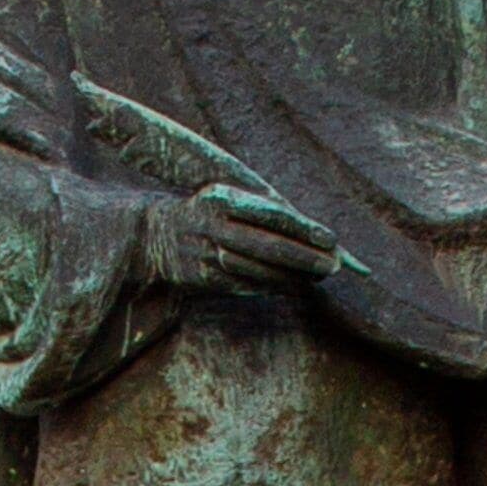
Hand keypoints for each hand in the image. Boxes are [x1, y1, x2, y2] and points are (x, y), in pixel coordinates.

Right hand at [146, 183, 344, 292]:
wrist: (152, 234)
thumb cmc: (204, 212)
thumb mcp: (226, 199)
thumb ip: (262, 210)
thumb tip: (312, 230)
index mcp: (221, 198)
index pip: (271, 215)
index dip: (303, 229)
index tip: (332, 240)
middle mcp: (212, 225)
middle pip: (267, 246)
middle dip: (304, 258)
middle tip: (334, 266)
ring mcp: (205, 254)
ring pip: (258, 270)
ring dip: (292, 276)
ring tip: (319, 277)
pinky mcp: (201, 278)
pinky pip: (243, 285)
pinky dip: (271, 286)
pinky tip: (293, 286)